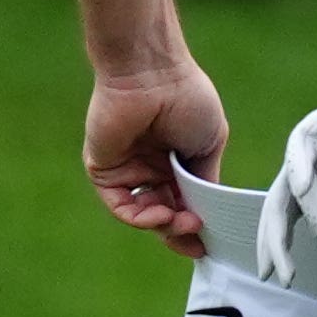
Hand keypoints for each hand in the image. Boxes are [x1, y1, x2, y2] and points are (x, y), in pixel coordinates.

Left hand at [86, 59, 227, 257]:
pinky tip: (160, 215)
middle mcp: (152, 167)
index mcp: (178, 159)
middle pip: (166, 212)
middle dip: (182, 231)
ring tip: (182, 222)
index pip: (186, 200)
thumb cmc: (187, 99)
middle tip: (196, 241)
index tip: (211, 242)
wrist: (152, 74)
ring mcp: (128, 170)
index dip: (198, 223)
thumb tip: (206, 212)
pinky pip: (120, 204)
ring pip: (144, 213)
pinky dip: (139, 217)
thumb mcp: (209, 143)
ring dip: (164, 225)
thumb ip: (205, 179)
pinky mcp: (104, 170)